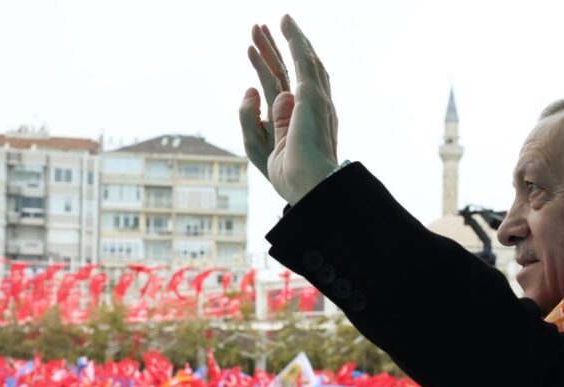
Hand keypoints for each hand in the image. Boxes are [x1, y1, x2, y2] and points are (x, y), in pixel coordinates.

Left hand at [240, 15, 338, 204]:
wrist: (308, 184)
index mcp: (299, 122)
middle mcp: (309, 107)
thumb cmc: (287, 174)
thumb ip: (250, 117)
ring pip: (296, 61)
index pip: (283, 86)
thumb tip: (251, 87)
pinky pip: (301, 61)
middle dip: (273, 48)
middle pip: (289, 70)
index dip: (269, 66)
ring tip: (259, 26)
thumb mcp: (256, 145)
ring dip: (279, 41)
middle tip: (257, 28)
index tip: (253, 50)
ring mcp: (313, 100)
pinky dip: (294, 40)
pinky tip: (285, 24)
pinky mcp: (310, 96)